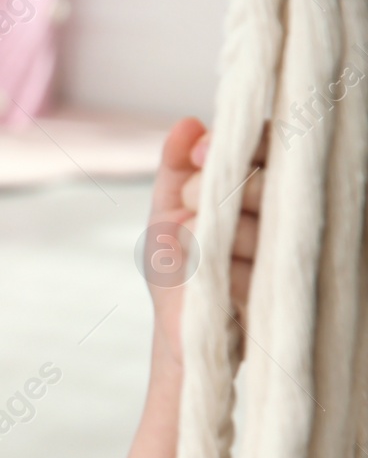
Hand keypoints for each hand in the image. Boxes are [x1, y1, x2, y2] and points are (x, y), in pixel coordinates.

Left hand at [143, 116, 266, 367]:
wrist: (187, 332)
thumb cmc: (179, 270)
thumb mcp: (167, 215)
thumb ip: (176, 169)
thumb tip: (187, 125)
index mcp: (262, 186)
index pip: (266, 146)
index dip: (232, 148)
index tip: (197, 156)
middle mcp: (286, 210)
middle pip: (265, 178)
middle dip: (215, 191)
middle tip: (187, 210)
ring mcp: (290, 248)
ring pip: (264, 220)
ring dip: (219, 234)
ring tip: (196, 251)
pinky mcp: (289, 285)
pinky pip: (260, 266)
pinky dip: (227, 271)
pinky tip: (214, 278)